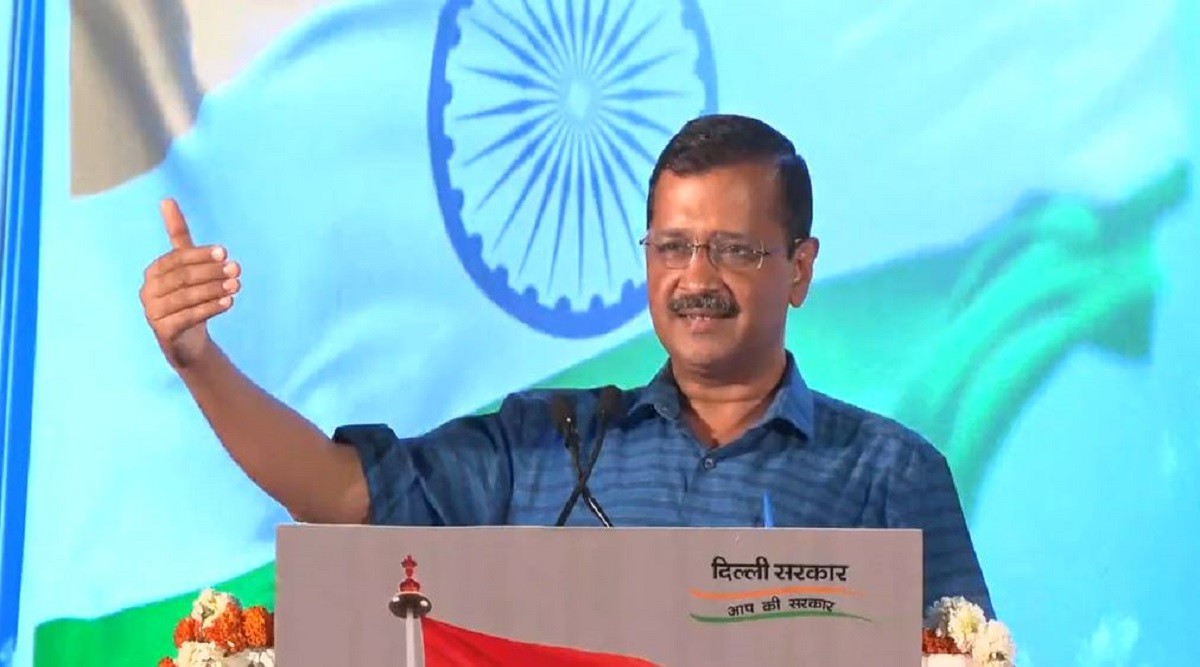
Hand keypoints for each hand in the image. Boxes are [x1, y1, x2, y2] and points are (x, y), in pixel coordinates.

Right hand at [139, 198, 240, 368]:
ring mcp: (153, 313)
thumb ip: (177, 235)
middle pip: (182, 278)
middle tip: (236, 269)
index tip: (224, 252)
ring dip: (214, 289)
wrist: (188, 341)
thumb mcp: (185, 266)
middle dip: (211, 272)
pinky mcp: (163, 332)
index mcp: (153, 272)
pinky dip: (209, 309)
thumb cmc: (188, 297)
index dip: (200, 255)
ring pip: (186, 297)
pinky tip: (228, 303)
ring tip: (237, 285)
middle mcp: (148, 292)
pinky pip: (188, 317)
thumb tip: (167, 199)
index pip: (176, 259)